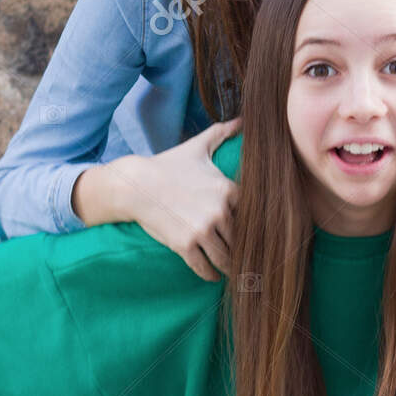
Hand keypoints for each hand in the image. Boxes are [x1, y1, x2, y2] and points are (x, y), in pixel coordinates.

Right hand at [74, 117, 242, 280]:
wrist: (135, 185)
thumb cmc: (168, 165)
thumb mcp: (198, 147)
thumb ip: (223, 133)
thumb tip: (243, 120)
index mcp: (228, 190)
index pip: (253, 215)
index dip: (256, 226)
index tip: (261, 236)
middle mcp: (219, 212)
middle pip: (241, 239)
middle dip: (244, 249)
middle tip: (250, 259)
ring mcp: (202, 231)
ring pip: (226, 257)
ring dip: (230, 266)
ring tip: (235, 271)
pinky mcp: (185, 246)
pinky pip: (205, 268)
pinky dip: (211, 275)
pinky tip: (214, 276)